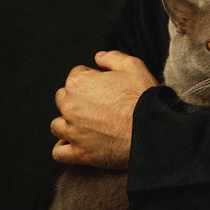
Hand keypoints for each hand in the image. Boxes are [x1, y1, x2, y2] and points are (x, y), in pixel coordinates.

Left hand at [50, 50, 158, 168]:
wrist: (151, 129)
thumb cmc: (143, 97)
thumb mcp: (133, 66)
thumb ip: (112, 57)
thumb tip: (98, 57)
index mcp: (79, 83)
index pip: (76, 75)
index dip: (92, 79)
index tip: (104, 87)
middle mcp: (70, 106)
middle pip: (63, 98)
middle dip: (77, 100)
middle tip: (98, 106)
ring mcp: (72, 131)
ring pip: (57, 125)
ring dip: (68, 124)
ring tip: (87, 126)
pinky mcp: (79, 153)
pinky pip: (59, 152)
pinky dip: (65, 148)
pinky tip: (76, 144)